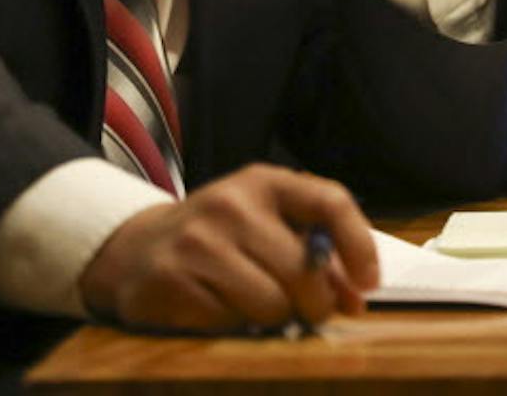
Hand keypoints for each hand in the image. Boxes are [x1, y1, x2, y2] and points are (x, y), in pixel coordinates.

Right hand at [79, 164, 378, 332]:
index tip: (369, 284)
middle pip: (302, 268)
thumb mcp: (266, 226)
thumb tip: (356, 298)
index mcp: (263, 182)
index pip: (329, 201)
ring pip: (270, 303)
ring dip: (272, 318)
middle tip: (307, 310)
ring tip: (252, 304)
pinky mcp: (169, 280)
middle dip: (314, 302)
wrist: (137, 248)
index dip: (359, 245)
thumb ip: (316, 254)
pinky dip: (233, 326)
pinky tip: (217, 306)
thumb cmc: (220, 238)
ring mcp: (197, 241)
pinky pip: (229, 323)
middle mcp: (230, 204)